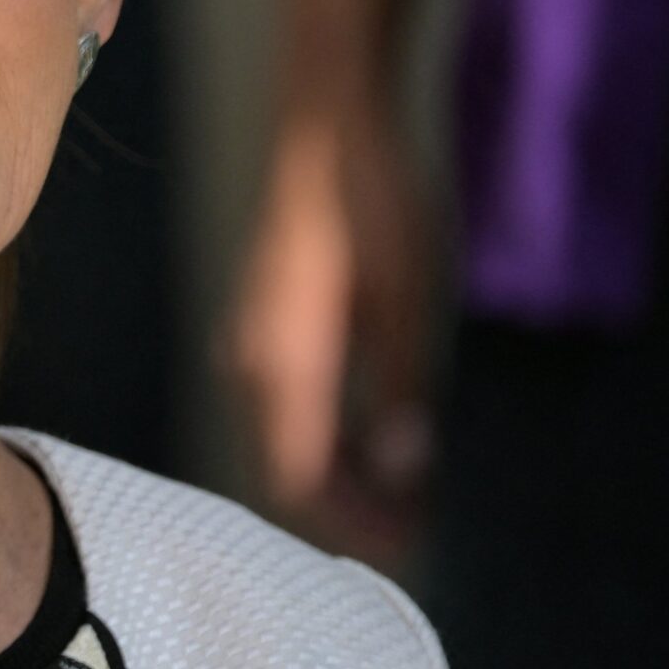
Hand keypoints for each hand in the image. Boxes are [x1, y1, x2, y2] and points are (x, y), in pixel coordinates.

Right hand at [230, 107, 435, 560]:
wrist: (326, 121)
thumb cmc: (372, 202)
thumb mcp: (406, 301)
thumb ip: (399, 390)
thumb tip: (405, 466)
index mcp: (281, 363)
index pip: (298, 477)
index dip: (353, 523)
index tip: (413, 548)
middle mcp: (250, 360)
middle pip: (285, 464)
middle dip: (350, 505)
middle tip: (421, 526)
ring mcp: (248, 338)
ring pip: (283, 435)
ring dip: (340, 471)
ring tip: (409, 488)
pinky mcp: (260, 320)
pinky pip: (284, 401)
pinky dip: (327, 432)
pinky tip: (377, 431)